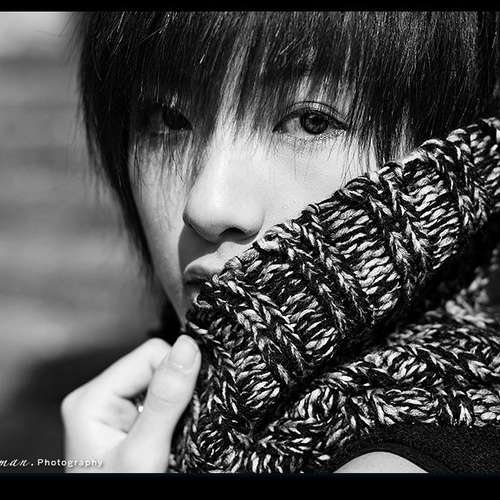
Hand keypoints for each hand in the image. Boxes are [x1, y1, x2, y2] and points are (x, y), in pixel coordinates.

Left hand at [61, 335, 200, 471]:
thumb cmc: (120, 494)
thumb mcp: (144, 452)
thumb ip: (166, 399)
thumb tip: (188, 347)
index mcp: (92, 398)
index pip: (151, 354)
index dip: (175, 377)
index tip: (181, 410)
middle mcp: (101, 398)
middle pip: (157, 367)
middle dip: (175, 395)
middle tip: (173, 431)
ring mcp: (116, 411)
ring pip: (164, 384)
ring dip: (176, 408)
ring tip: (171, 437)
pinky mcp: (132, 422)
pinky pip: (164, 402)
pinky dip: (175, 417)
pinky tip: (171, 437)